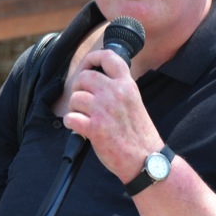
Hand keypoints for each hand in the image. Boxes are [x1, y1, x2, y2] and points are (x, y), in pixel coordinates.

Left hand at [63, 48, 161, 183]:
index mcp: (127, 85)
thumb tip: (96, 79)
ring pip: (75, 97)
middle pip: (85, 76)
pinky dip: (71, 123)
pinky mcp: (94, 128)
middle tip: (84, 101)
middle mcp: (116, 93)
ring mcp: (104, 110)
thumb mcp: (134, 101)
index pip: (109, 57)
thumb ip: (119, 88)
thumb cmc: (139, 134)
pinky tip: (80, 129)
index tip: (88, 65)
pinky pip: (70, 117)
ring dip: (75, 108)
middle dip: (79, 88)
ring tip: (86, 118)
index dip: (93, 58)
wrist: (146, 159)